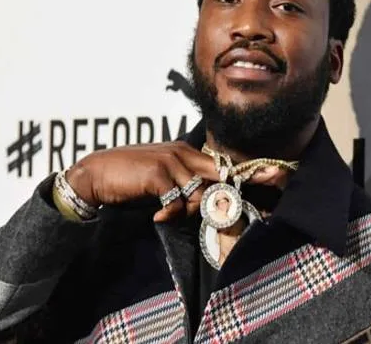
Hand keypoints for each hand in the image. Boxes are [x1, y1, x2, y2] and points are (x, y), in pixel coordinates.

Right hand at [65, 141, 294, 222]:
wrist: (95, 174)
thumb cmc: (129, 178)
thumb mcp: (161, 180)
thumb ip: (183, 186)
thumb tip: (205, 204)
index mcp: (185, 152)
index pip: (221, 164)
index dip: (248, 172)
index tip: (275, 176)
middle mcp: (182, 153)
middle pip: (219, 173)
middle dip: (236, 191)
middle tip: (245, 211)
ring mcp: (171, 160)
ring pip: (201, 191)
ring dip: (191, 210)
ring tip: (169, 214)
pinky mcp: (158, 173)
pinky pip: (178, 200)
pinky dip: (170, 213)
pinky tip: (159, 217)